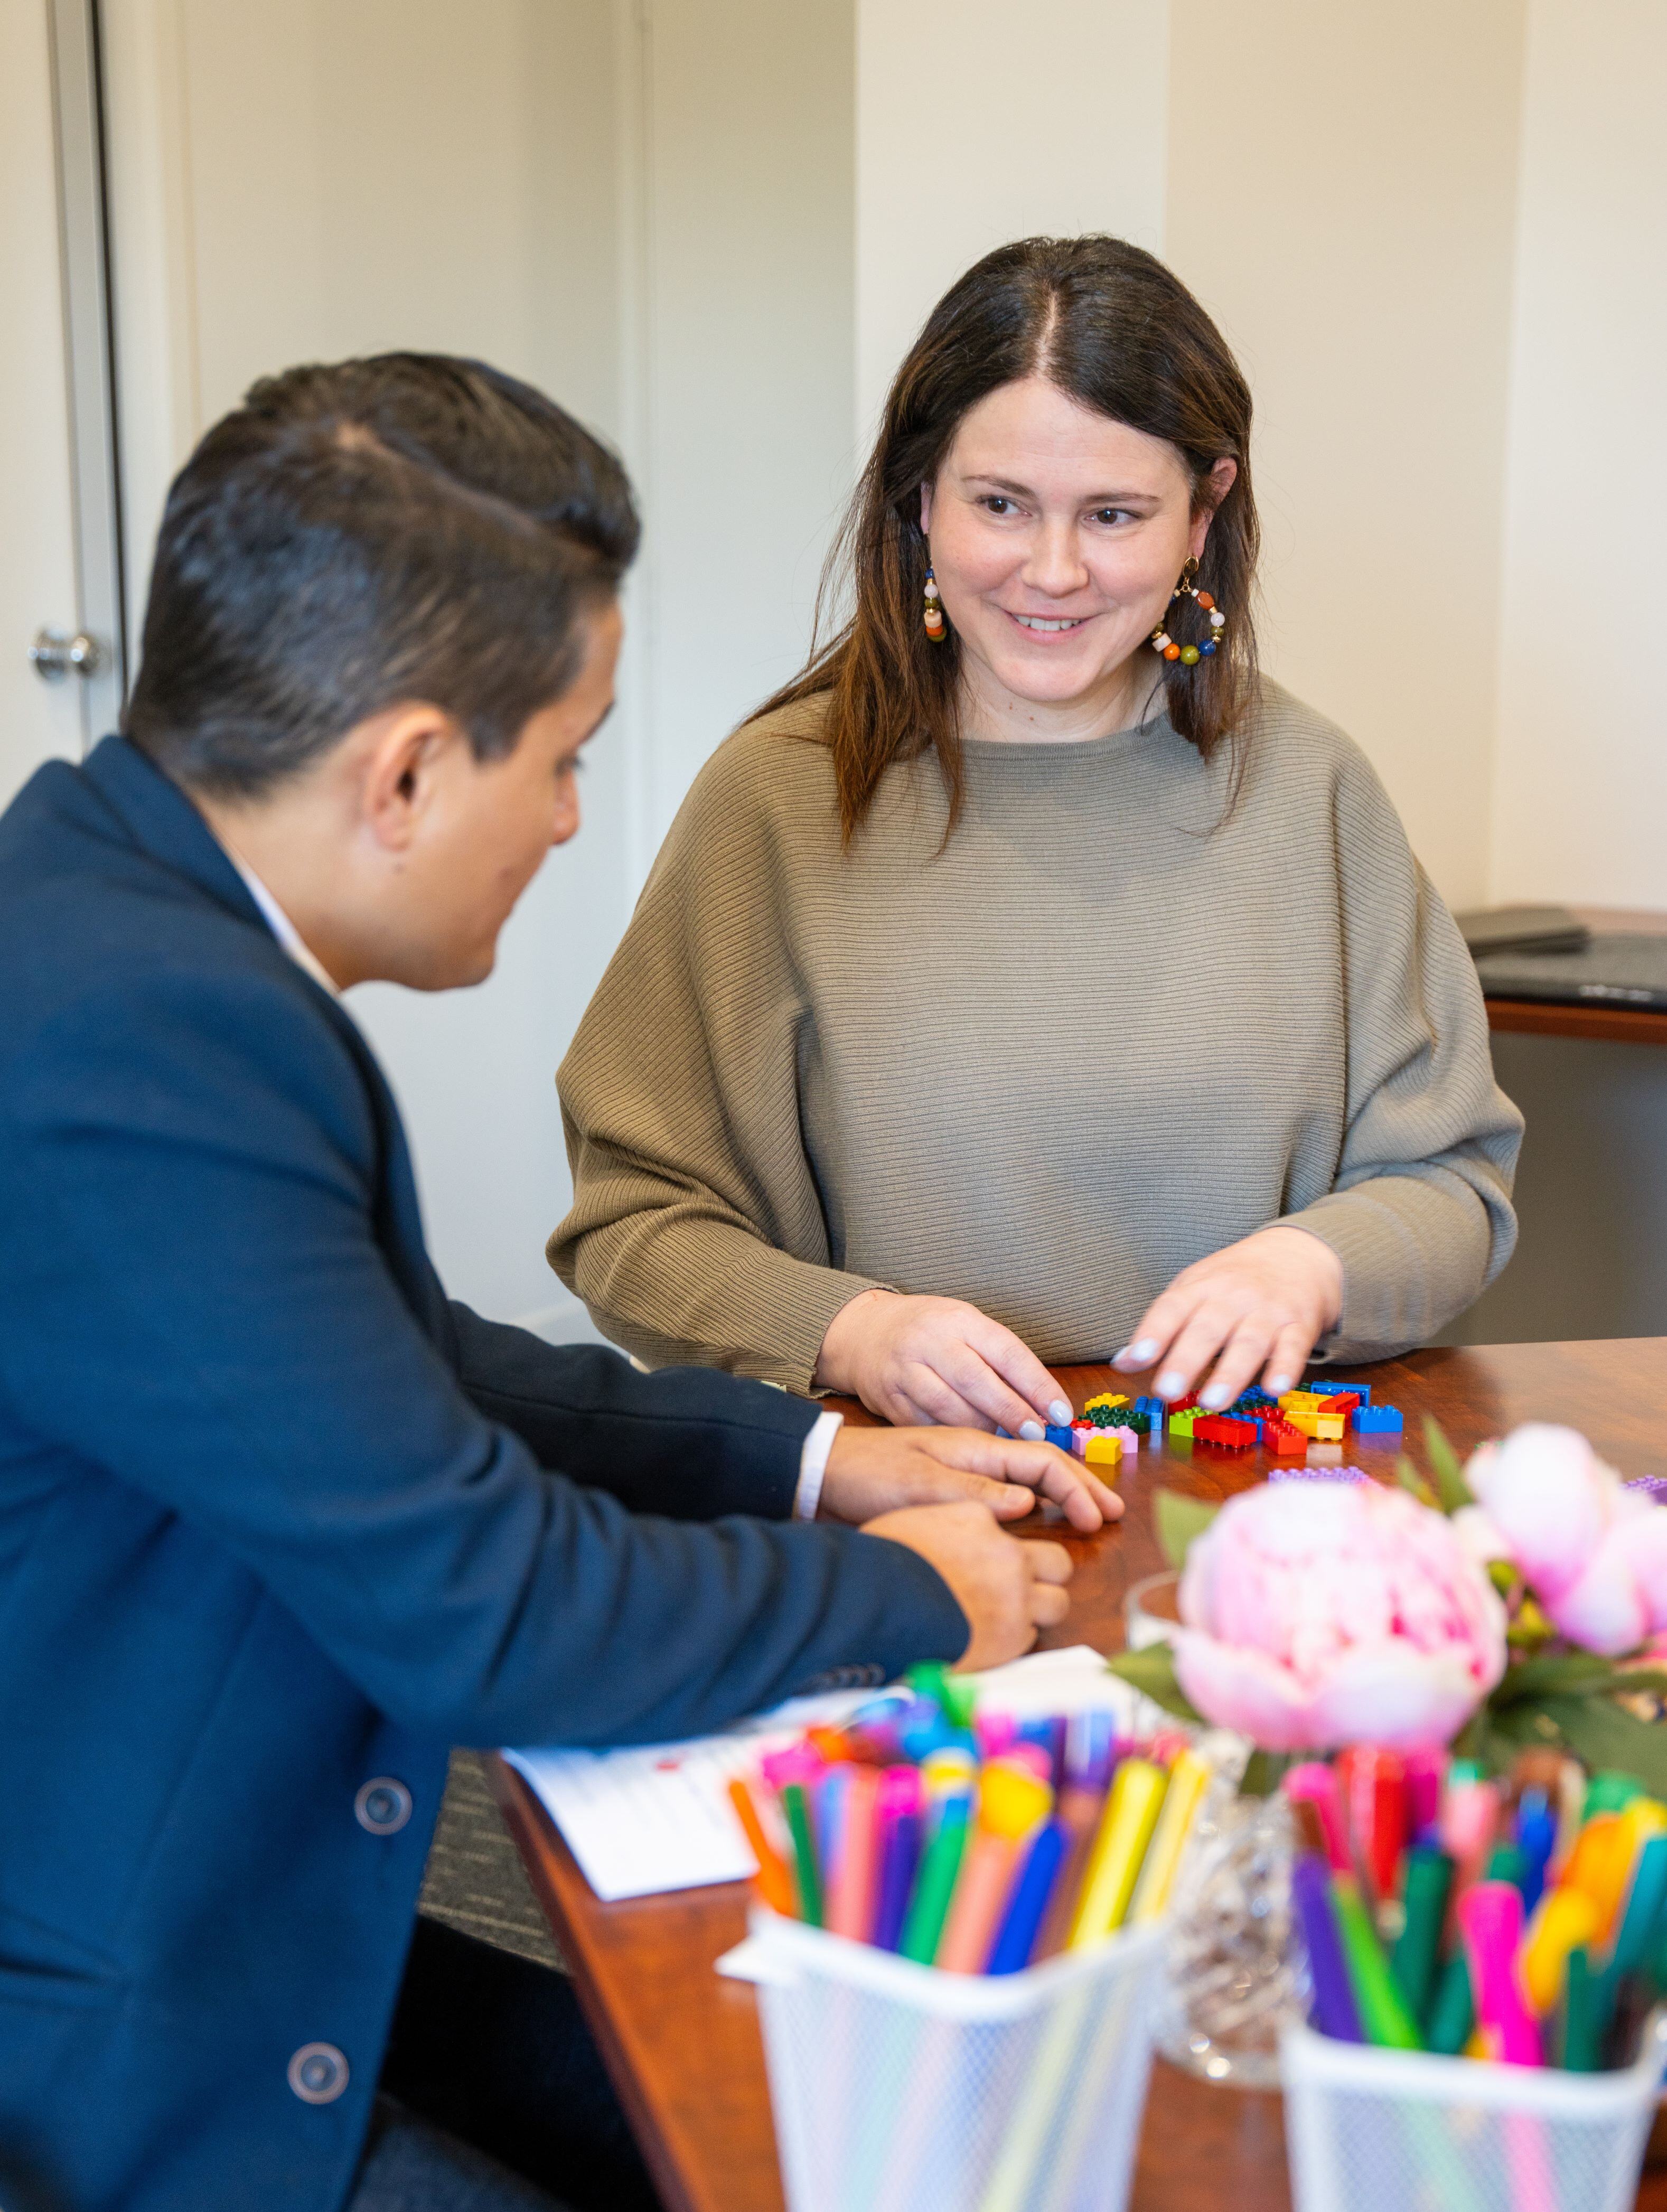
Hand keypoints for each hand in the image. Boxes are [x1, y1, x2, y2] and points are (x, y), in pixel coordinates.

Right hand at [815, 1289, 1071, 1436]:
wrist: (865, 1333)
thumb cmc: (930, 1332)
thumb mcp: (966, 1326)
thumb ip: (1000, 1360)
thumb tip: (1045, 1405)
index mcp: (958, 1319)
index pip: (1007, 1352)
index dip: (1038, 1385)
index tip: (1062, 1413)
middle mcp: (929, 1340)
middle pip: (977, 1381)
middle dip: (1012, 1412)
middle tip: (1037, 1435)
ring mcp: (904, 1369)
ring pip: (949, 1407)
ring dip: (983, 1430)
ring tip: (1007, 1444)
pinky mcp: (887, 1398)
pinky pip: (925, 1425)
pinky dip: (952, 1438)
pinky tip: (971, 1448)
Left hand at [819, 1422, 1122, 1533]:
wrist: (824, 1474)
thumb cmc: (867, 1477)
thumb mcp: (920, 1486)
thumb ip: (974, 1493)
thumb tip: (1029, 1503)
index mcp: (974, 1446)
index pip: (1041, 1459)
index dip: (1075, 1488)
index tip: (1097, 1519)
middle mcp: (976, 1453)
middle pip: (1043, 1464)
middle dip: (1082, 1487)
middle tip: (1115, 1514)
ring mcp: (966, 1468)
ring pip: (1028, 1475)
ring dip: (1063, 1493)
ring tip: (1092, 1514)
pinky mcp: (953, 1485)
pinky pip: (1006, 1488)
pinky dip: (1034, 1500)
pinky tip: (1042, 1514)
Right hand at [860, 1502, 1073, 1670]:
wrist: (876, 1607)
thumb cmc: (881, 1565)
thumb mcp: (914, 1524)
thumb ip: (947, 1527)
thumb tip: (954, 1541)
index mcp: (980, 1518)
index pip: (1010, 1528)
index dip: (1002, 1547)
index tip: (992, 1560)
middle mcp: (1008, 1554)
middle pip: (1057, 1561)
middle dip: (1046, 1574)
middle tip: (1023, 1586)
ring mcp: (1016, 1595)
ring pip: (1057, 1602)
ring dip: (1039, 1609)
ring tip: (1011, 1617)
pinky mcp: (1014, 1636)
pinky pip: (1032, 1636)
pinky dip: (1015, 1638)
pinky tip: (989, 1639)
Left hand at [1111, 1225, 1342, 1408]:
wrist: (1298, 1255)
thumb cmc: (1234, 1280)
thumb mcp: (1193, 1290)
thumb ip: (1161, 1327)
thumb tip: (1122, 1363)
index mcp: (1200, 1287)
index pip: (1172, 1308)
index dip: (1153, 1333)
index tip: (1136, 1358)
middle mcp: (1233, 1297)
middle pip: (1207, 1329)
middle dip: (1186, 1360)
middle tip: (1167, 1391)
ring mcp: (1267, 1311)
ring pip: (1249, 1342)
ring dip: (1230, 1373)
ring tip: (1212, 1401)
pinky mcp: (1299, 1326)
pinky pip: (1293, 1348)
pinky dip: (1284, 1368)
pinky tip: (1274, 1389)